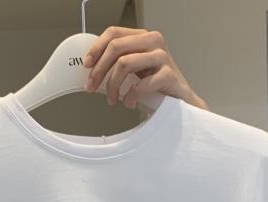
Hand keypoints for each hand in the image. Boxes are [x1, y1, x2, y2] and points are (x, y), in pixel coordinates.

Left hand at [83, 27, 207, 110]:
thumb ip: (119, 63)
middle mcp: (153, 42)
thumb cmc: (156, 88)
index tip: (86, 65)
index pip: (114, 33)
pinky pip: (140, 84)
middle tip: (92, 87)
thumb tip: (92, 68)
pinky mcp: (169, 74)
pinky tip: (129, 103)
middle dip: (99, 70)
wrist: (180, 103)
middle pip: (116, 47)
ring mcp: (162, 57)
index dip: (96, 48)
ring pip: (124, 63)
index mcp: (143, 37)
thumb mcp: (135, 71)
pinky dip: (130, 96)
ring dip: (113, 85)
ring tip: (113, 99)